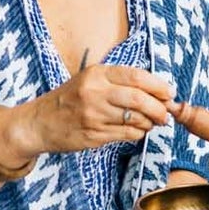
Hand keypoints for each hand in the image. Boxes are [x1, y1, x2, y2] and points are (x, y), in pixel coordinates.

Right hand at [0, 64, 174, 159]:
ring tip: (152, 122)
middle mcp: (95, 93)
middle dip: (159, 108)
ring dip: (150, 123)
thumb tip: (156, 91)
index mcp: (97, 74)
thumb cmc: (69, 99)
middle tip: (166, 113)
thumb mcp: (90, 80)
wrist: (39, 123)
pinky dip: (137, 134)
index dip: (158, 86)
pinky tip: (137, 131)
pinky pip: (126, 135)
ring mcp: (93, 115)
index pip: (136, 76)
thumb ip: (119, 83)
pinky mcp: (93, 135)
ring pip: (135, 119)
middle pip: (139, 99)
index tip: (169, 93)